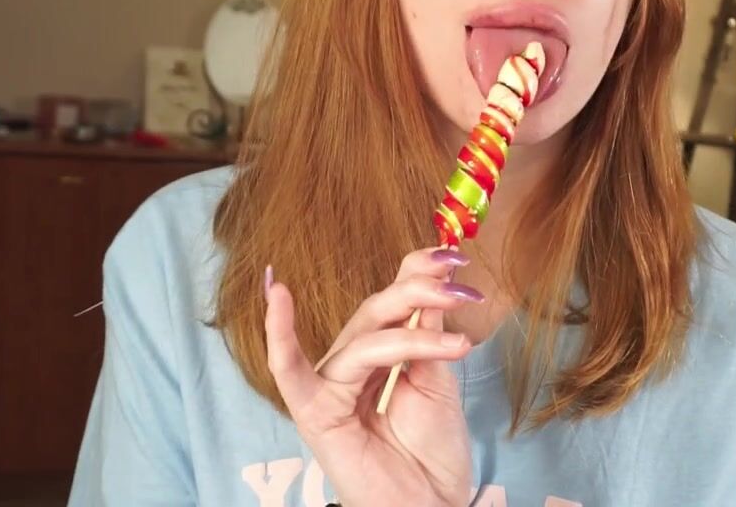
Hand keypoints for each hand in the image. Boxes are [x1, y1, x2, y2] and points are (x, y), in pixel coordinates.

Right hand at [264, 248, 482, 506]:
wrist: (432, 506)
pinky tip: (276, 295)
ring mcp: (329, 386)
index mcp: (380, 353)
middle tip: (459, 288)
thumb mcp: (437, 380)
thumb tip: (437, 276)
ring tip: (457, 346)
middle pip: (376, 311)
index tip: (453, 254)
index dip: (418, 271)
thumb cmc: (432, 453)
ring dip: (410, 333)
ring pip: (364, 340)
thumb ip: (429, 331)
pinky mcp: (313, 413)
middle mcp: (351, 363)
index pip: (392, 299)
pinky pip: (290, 371)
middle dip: (419, 293)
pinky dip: (280, 335)